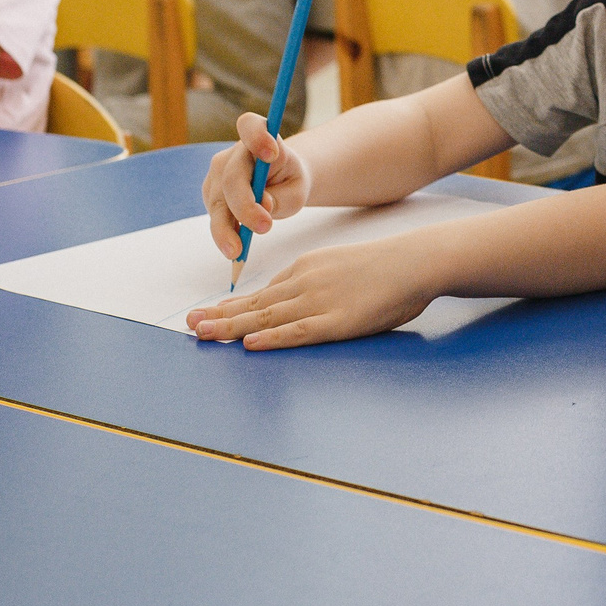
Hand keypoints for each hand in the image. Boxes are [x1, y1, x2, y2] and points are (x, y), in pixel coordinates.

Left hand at [184, 234, 433, 348]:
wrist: (416, 261)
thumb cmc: (385, 267)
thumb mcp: (339, 264)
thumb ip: (313, 280)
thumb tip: (289, 298)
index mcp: (305, 268)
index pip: (261, 291)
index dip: (231, 305)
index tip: (207, 314)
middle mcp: (305, 282)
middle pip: (255, 303)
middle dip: (219, 315)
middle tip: (189, 324)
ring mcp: (320, 301)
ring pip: (267, 317)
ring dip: (232, 327)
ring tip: (204, 334)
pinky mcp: (338, 321)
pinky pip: (298, 331)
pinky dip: (272, 338)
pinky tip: (251, 344)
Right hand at [202, 110, 311, 256]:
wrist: (280, 185)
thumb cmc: (290, 181)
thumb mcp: (297, 189)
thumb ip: (282, 196)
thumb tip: (262, 205)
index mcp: (259, 138)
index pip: (250, 126)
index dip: (257, 136)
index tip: (272, 153)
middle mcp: (233, 154)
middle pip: (232, 176)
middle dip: (245, 204)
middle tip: (264, 226)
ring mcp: (218, 175)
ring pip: (219, 201)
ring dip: (226, 227)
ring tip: (237, 250)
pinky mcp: (211, 195)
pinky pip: (216, 216)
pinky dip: (224, 234)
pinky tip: (233, 249)